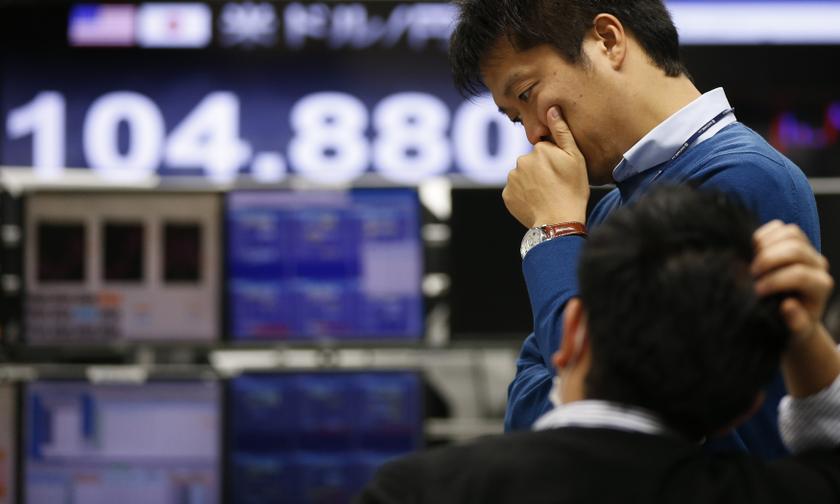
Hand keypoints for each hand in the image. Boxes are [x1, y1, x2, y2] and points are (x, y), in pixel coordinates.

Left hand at [502, 107, 589, 227]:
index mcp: (540, 149)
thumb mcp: (575, 158)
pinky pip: (515, 191)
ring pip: (522, 176)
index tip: (561, 173)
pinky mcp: (507, 195)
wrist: (559, 222)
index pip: (545, 150)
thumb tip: (551, 108)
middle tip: (554, 186)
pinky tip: (535, 202)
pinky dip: (523, 196)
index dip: (554, 161)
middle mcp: (522, 160)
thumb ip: (562, 131)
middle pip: (532, 162)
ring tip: (545, 196)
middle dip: (540, 170)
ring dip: (530, 183)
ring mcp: (512, 178)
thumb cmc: (572, 190)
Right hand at [751, 220, 833, 343]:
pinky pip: (779, 227)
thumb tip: (788, 306)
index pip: (800, 274)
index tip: (757, 292)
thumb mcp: (796, 330)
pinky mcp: (793, 241)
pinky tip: (754, 250)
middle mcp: (817, 264)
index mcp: (820, 286)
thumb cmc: (793, 323)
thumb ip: (795, 321)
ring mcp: (806, 250)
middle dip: (768, 260)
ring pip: (790, 233)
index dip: (775, 281)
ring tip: (753, 262)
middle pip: (795, 249)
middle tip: (752, 274)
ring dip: (766, 245)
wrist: (793, 314)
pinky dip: (763, 234)